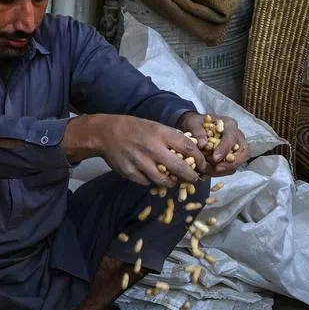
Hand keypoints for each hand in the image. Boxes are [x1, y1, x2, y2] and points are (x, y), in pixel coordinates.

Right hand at [66, 114, 206, 186]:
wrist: (106, 134)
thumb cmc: (134, 129)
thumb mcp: (155, 126)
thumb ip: (171, 138)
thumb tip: (191, 150)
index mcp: (162, 134)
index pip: (189, 149)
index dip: (199, 160)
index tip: (202, 165)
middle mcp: (153, 149)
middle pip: (180, 169)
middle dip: (190, 177)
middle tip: (193, 179)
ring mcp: (141, 162)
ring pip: (164, 181)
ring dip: (172, 183)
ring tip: (173, 181)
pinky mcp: (131, 173)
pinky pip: (147, 183)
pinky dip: (152, 182)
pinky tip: (152, 177)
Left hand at [177, 112, 249, 176]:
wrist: (195, 126)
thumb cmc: (196, 123)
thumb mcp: (193, 123)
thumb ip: (198, 132)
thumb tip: (203, 145)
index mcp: (229, 125)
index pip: (232, 137)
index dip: (225, 149)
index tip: (214, 158)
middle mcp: (237, 135)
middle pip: (244, 151)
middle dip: (231, 163)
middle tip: (217, 169)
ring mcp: (236, 147)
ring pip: (239, 161)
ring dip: (225, 169)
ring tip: (209, 171)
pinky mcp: (232, 156)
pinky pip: (232, 167)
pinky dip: (222, 172)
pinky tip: (210, 171)